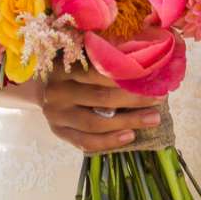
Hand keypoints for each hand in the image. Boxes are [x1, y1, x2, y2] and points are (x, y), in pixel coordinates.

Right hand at [36, 67, 161, 152]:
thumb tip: (143, 60)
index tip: (152, 76)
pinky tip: (130, 136)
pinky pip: (86, 142)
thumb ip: (101, 58)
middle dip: (134, 100)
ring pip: (95, 123)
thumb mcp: (80, 57)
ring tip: (153, 119)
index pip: (97, 73)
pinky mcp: (58, 132)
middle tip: (159, 99)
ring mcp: (55, 115)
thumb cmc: (71, 69)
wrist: (42, 87)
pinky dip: (109, 141)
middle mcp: (56, 92)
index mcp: (62, 68)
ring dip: (128, 122)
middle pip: (100, 99)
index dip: (126, 75)